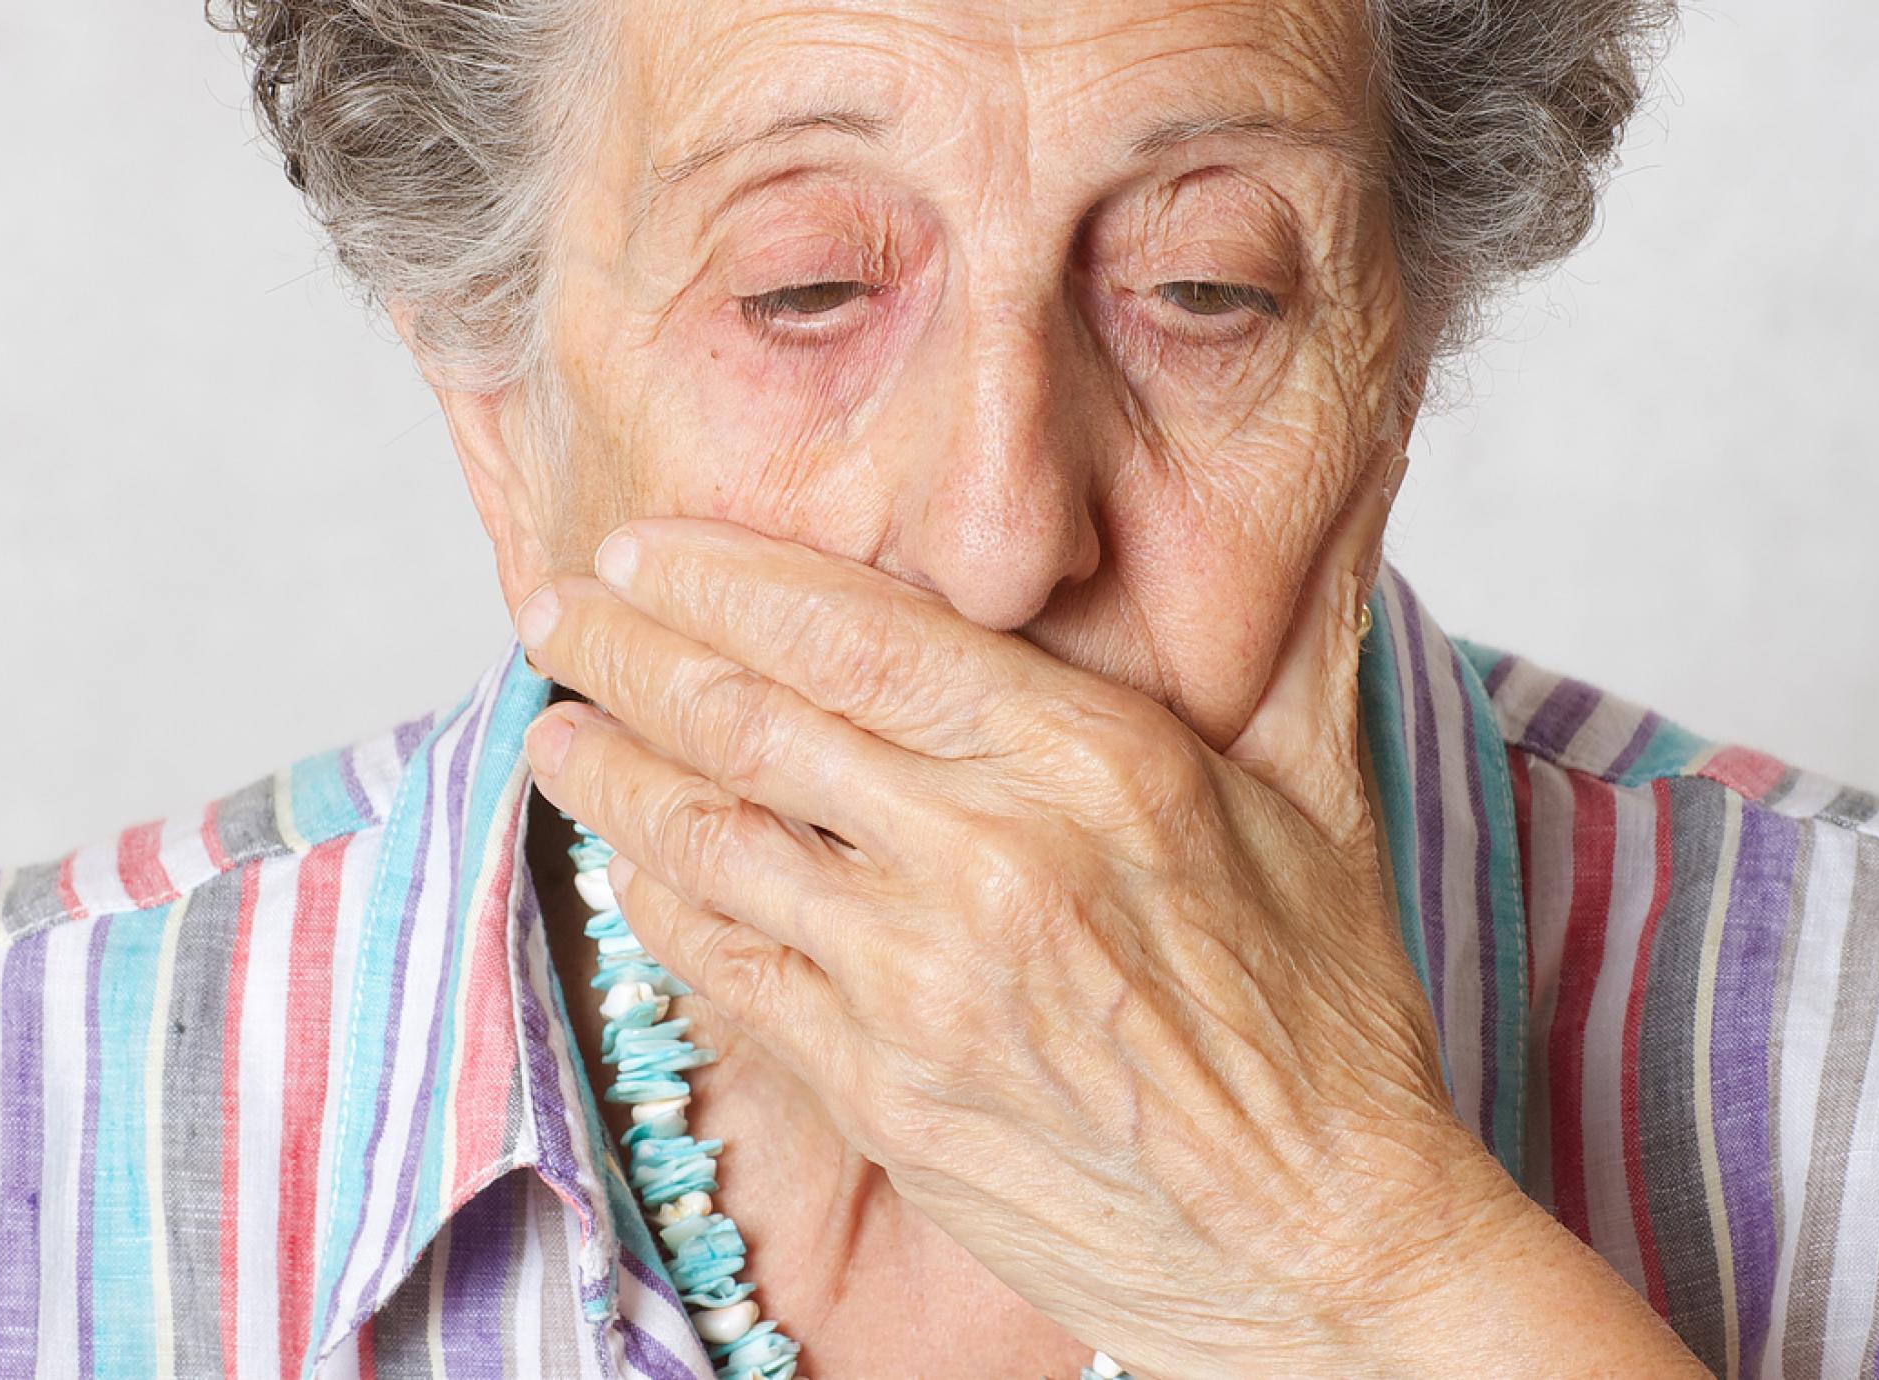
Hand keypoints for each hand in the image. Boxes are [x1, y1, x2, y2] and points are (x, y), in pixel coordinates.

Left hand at [512, 447, 1495, 1375]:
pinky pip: (729, 973)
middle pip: (750, 720)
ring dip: (607, 775)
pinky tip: (628, 870)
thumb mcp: (1323, 806)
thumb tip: (1323, 506)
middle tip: (549, 607)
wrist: (1321, 1246)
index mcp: (1090, 760)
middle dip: (625, 650)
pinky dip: (662, 907)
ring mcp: (918, 980)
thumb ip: (1283, 646)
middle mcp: (986, 854)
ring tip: (550, 727)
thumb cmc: (1329, 1026)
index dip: (722, 578)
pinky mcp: (881, 1089)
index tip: (639, 547)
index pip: (855, 633)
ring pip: (710, 843)